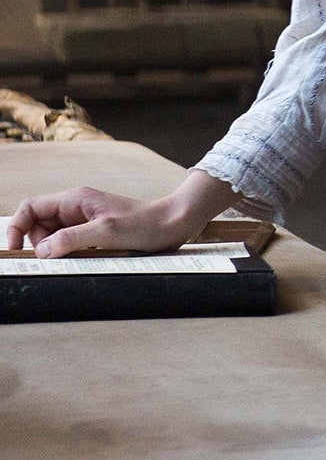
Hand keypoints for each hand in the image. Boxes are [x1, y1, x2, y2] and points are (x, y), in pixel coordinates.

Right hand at [4, 185, 204, 256]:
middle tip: (56, 259)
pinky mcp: (94, 233)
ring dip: (55, 251)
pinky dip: (70, 254)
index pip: (31, 207)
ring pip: (53, 237)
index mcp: (75, 200)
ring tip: (77, 258)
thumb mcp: (107, 232)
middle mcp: (76, 208)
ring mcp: (85, 220)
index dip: (16, 227)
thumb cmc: (146, 224)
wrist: (175, 223)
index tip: (14, 249)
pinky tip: (86, 260)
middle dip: (38, 244)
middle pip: (38, 225)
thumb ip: (71, 239)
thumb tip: (41, 250)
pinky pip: (70, 244)